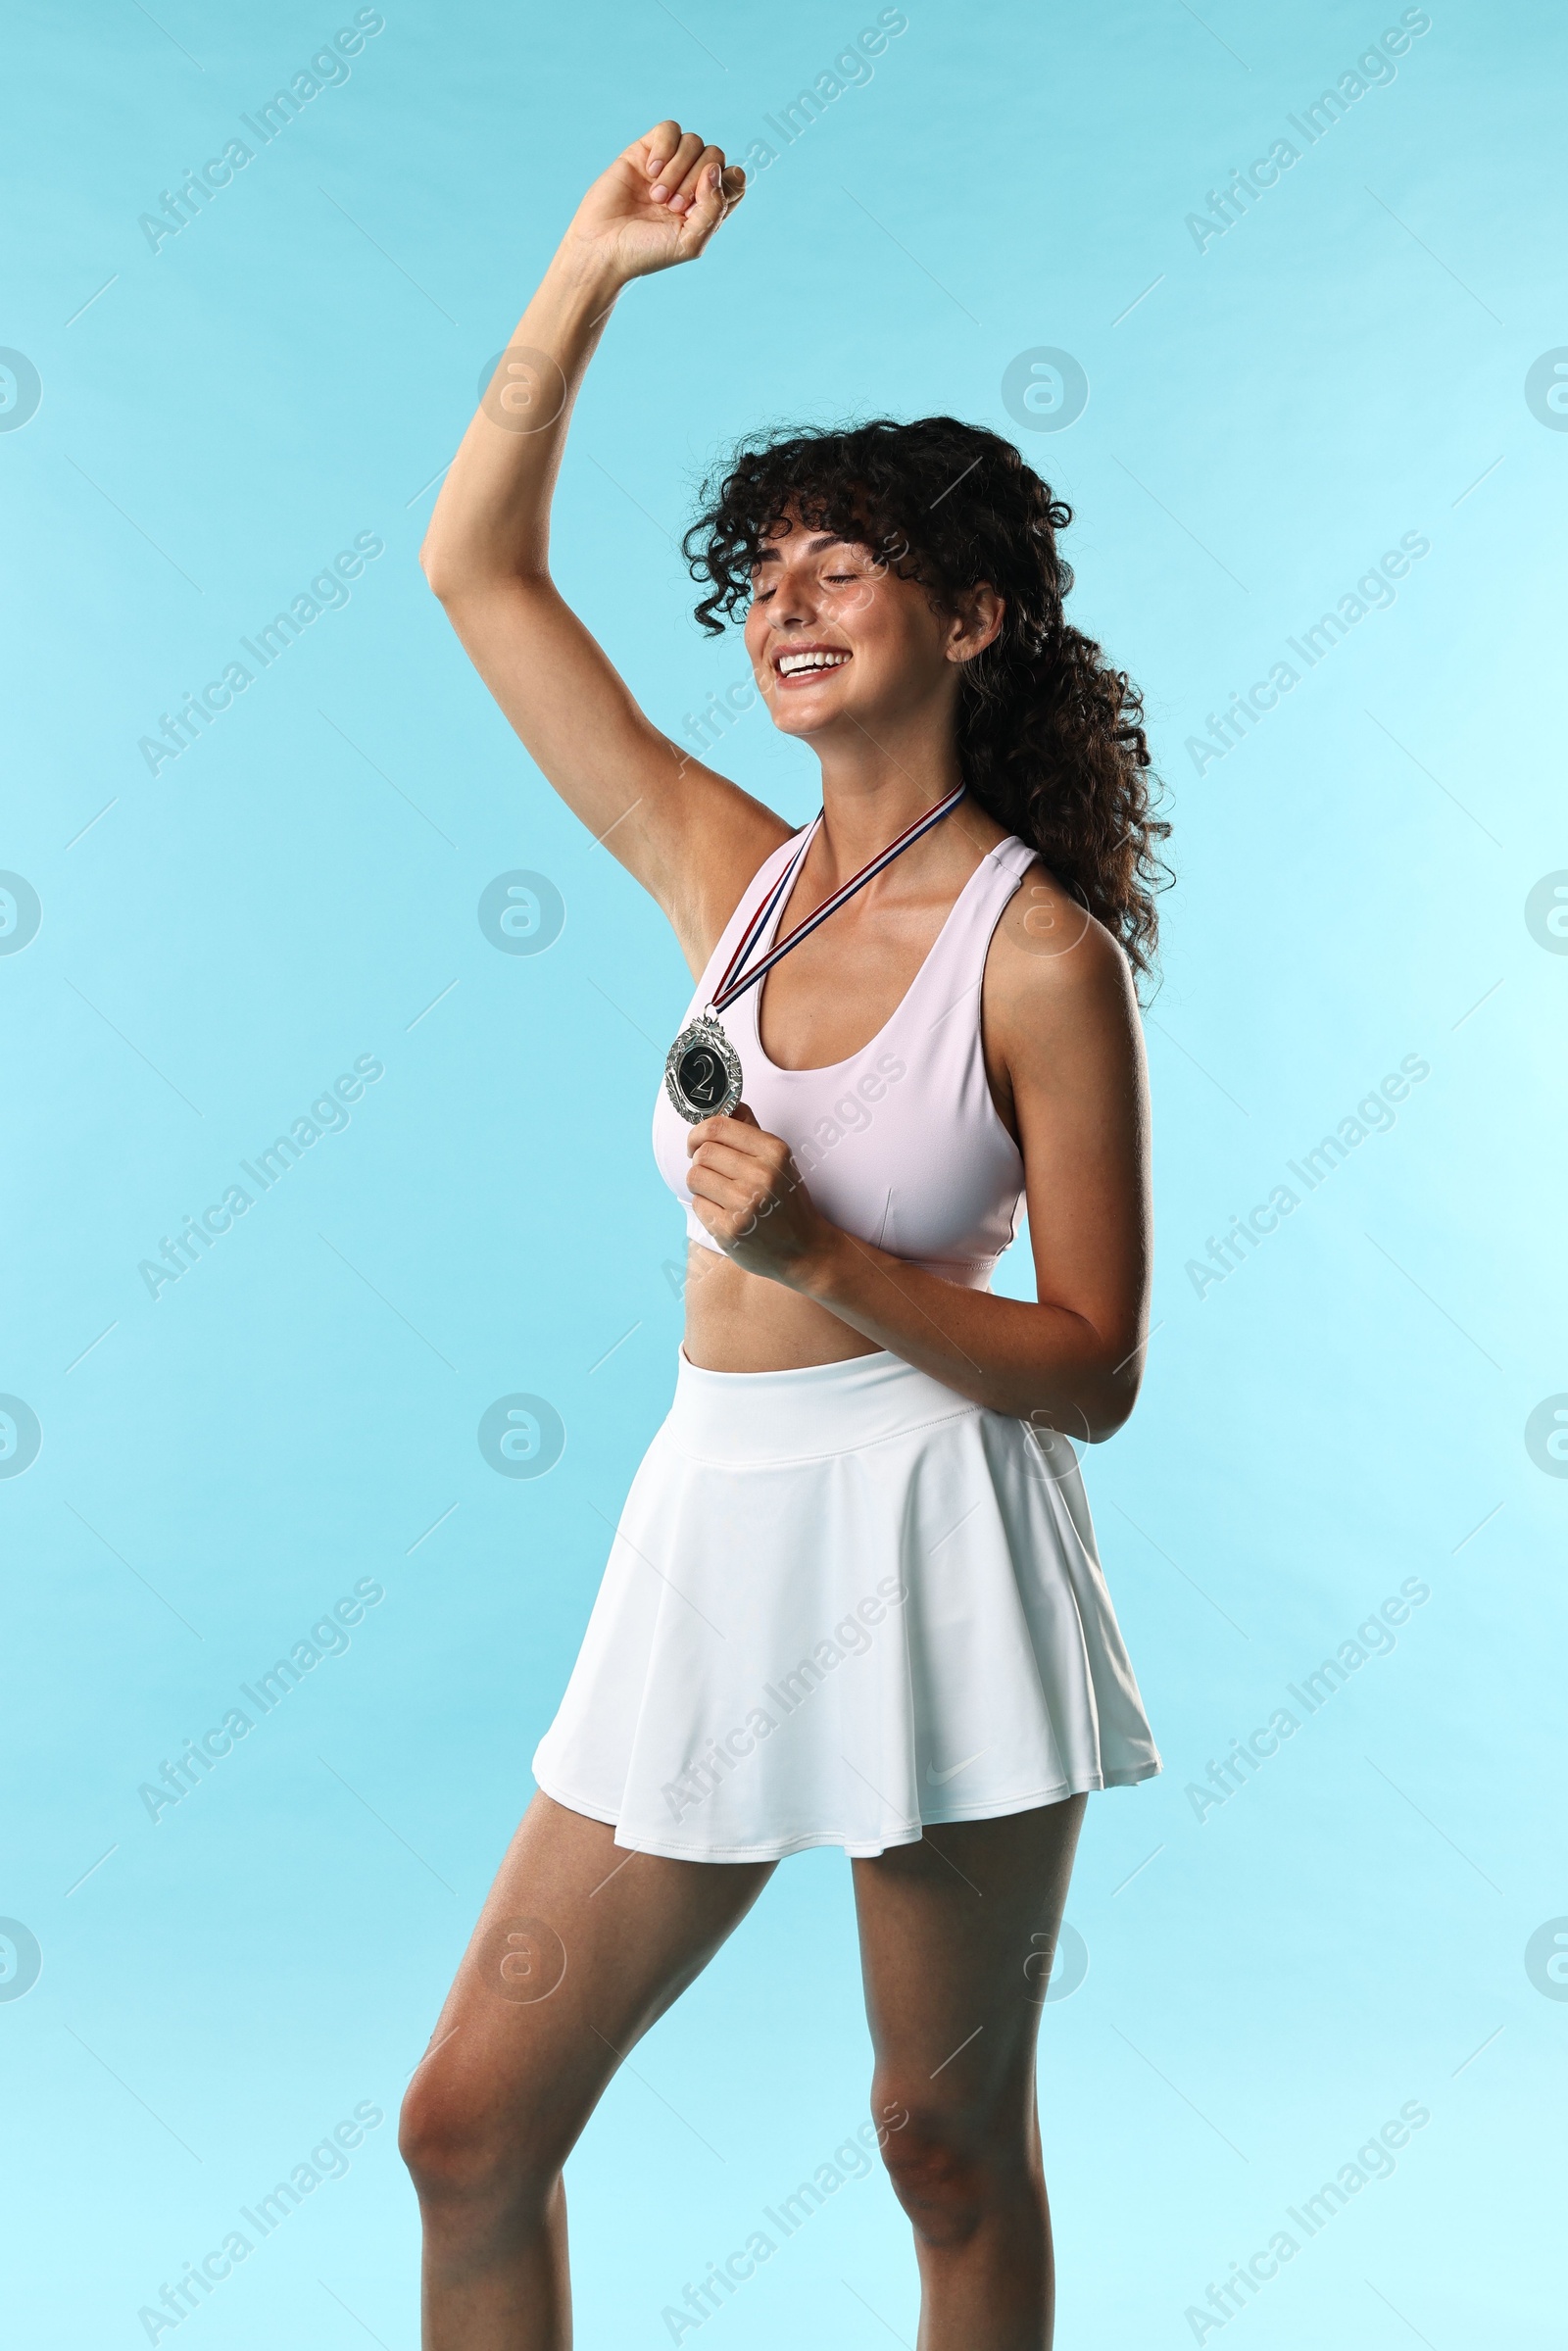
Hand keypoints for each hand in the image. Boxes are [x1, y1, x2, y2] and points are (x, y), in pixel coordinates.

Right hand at [564, 121, 744, 285]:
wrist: (603, 247)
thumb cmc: (646, 252)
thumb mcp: (690, 242)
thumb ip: (714, 208)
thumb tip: (715, 169)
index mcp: (706, 206)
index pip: (735, 179)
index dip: (727, 184)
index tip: (703, 204)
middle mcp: (691, 183)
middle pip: (716, 156)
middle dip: (697, 180)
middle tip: (673, 206)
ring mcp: (669, 166)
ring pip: (694, 142)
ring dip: (678, 169)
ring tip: (657, 197)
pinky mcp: (646, 152)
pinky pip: (669, 129)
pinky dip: (665, 148)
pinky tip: (651, 171)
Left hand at [685, 1104, 836, 1285]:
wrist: (804, 1249)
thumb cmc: (787, 1200)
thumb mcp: (779, 1160)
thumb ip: (752, 1131)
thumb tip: (727, 1103)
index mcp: (774, 1151)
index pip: (718, 1127)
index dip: (698, 1132)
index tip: (696, 1142)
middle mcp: (761, 1176)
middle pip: (702, 1152)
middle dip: (699, 1160)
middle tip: (710, 1170)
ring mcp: (745, 1205)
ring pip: (695, 1177)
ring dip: (700, 1183)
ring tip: (718, 1192)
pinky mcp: (730, 1230)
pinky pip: (698, 1204)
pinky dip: (705, 1207)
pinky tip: (725, 1213)